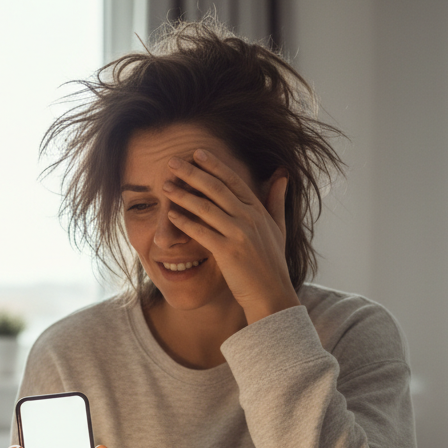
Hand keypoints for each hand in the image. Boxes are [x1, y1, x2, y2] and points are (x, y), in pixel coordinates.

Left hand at [163, 149, 298, 322]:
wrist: (272, 295)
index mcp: (259, 210)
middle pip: (216, 188)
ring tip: (165, 185)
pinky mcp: (228, 252)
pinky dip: (185, 222)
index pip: (233, 181)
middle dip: (193, 173)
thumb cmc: (272, 264)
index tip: (197, 153)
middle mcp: (249, 218)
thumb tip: (281, 175)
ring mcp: (239, 234)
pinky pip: (202, 232)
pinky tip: (170, 215)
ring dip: (183, 195)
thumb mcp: (279, 228)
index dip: (214, 165)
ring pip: (206, 207)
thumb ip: (276, 201)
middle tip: (173, 161)